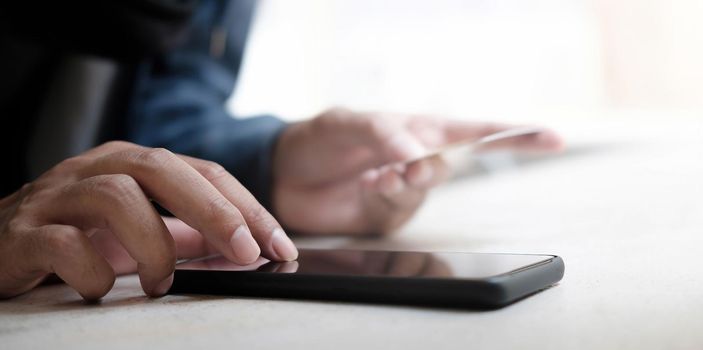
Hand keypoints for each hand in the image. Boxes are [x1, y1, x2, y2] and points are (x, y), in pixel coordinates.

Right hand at [0, 141, 296, 299]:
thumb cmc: (76, 235)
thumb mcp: (140, 231)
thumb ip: (187, 236)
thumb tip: (245, 252)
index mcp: (132, 163)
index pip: (203, 172)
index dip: (247, 207)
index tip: (281, 245)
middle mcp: (97, 168)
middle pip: (163, 169)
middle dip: (214, 211)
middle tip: (246, 253)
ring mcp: (57, 195)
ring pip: (116, 198)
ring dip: (153, 246)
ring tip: (163, 283)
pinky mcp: (21, 231)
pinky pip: (63, 243)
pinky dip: (95, 271)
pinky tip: (103, 289)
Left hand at [272, 108, 563, 234]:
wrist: (284, 173)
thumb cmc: (319, 137)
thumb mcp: (348, 122)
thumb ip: (385, 133)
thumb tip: (419, 153)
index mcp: (419, 128)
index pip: (476, 132)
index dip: (516, 135)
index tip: (554, 138)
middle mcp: (418, 159)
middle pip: (450, 166)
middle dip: (431, 168)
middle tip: (406, 166)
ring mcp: (404, 189)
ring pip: (423, 190)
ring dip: (402, 184)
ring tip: (374, 175)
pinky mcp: (386, 214)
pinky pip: (398, 209)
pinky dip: (385, 198)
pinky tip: (366, 188)